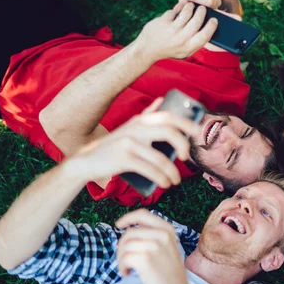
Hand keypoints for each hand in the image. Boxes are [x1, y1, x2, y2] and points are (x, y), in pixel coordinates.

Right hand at [67, 98, 200, 187]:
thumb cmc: (113, 145)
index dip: (186, 123)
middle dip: (183, 145)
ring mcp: (130, 143)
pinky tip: (165, 184)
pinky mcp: (124, 158)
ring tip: (174, 181)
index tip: (198, 133)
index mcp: (141, 120)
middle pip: (169, 133)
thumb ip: (146, 115)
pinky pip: (150, 169)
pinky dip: (161, 178)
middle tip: (186, 158)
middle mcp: (136, 128)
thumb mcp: (129, 127)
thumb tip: (161, 100)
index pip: (169, 116)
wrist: (86, 161)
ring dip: (172, 172)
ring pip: (161, 158)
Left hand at [116, 209, 197, 283]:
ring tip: (128, 268)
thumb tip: (131, 230)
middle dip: (122, 246)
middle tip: (125, 259)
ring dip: (121, 258)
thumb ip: (154, 235)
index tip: (119, 224)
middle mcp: (162, 234)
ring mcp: (153, 245)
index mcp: (168, 229)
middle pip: (130, 232)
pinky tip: (128, 273)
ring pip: (124, 244)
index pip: (143, 215)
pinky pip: (123, 257)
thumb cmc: (171, 275)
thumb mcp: (169, 247)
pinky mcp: (144, 258)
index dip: (128, 218)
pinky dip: (122, 267)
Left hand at [135, 3, 217, 59]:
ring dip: (190, 7)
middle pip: (197, 21)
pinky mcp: (163, 22)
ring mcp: (171, 30)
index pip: (205, 36)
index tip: (214, 20)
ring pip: (187, 12)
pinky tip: (178, 8)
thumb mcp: (184, 51)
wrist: (147, 49)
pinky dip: (178, 8)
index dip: (212, 26)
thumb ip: (195, 42)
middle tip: (202, 8)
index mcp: (188, 48)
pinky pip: (175, 10)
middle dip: (202, 12)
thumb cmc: (169, 48)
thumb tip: (209, 26)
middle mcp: (181, 40)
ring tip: (191, 6)